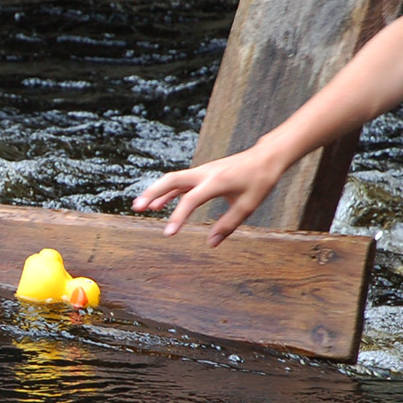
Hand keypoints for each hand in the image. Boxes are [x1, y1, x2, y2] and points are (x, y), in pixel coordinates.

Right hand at [132, 145, 284, 246]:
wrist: (265, 158)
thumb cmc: (259, 181)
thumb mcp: (247, 206)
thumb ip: (228, 225)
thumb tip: (210, 244)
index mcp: (216, 182)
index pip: (190, 200)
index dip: (178, 217)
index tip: (168, 234)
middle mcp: (204, 173)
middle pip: (171, 180)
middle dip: (152, 193)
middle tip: (137, 208)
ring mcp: (202, 171)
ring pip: (173, 180)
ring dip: (156, 191)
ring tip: (140, 207)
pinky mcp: (204, 173)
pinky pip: (181, 182)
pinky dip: (169, 192)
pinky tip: (159, 204)